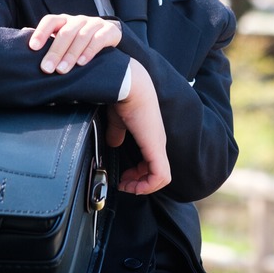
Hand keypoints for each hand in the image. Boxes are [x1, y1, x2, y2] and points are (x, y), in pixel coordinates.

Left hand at [30, 14, 121, 73]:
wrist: (110, 37)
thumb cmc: (80, 41)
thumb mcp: (64, 39)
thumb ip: (47, 40)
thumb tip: (19, 38)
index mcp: (65, 21)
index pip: (50, 21)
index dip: (41, 32)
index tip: (32, 48)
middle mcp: (79, 20)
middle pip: (65, 32)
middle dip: (55, 51)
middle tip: (46, 68)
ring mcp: (95, 24)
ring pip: (81, 37)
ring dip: (71, 54)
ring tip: (62, 70)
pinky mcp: (109, 31)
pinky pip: (98, 40)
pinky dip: (89, 51)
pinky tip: (82, 63)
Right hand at [106, 60, 170, 194]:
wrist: (129, 85)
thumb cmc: (123, 98)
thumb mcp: (117, 120)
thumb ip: (116, 133)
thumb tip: (113, 143)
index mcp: (149, 136)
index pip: (152, 163)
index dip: (138, 175)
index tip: (122, 177)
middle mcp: (157, 142)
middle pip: (158, 173)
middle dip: (139, 184)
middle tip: (124, 184)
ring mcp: (157, 145)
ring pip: (160, 177)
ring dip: (142, 186)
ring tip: (126, 185)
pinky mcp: (155, 147)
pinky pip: (160, 175)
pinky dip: (147, 185)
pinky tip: (132, 185)